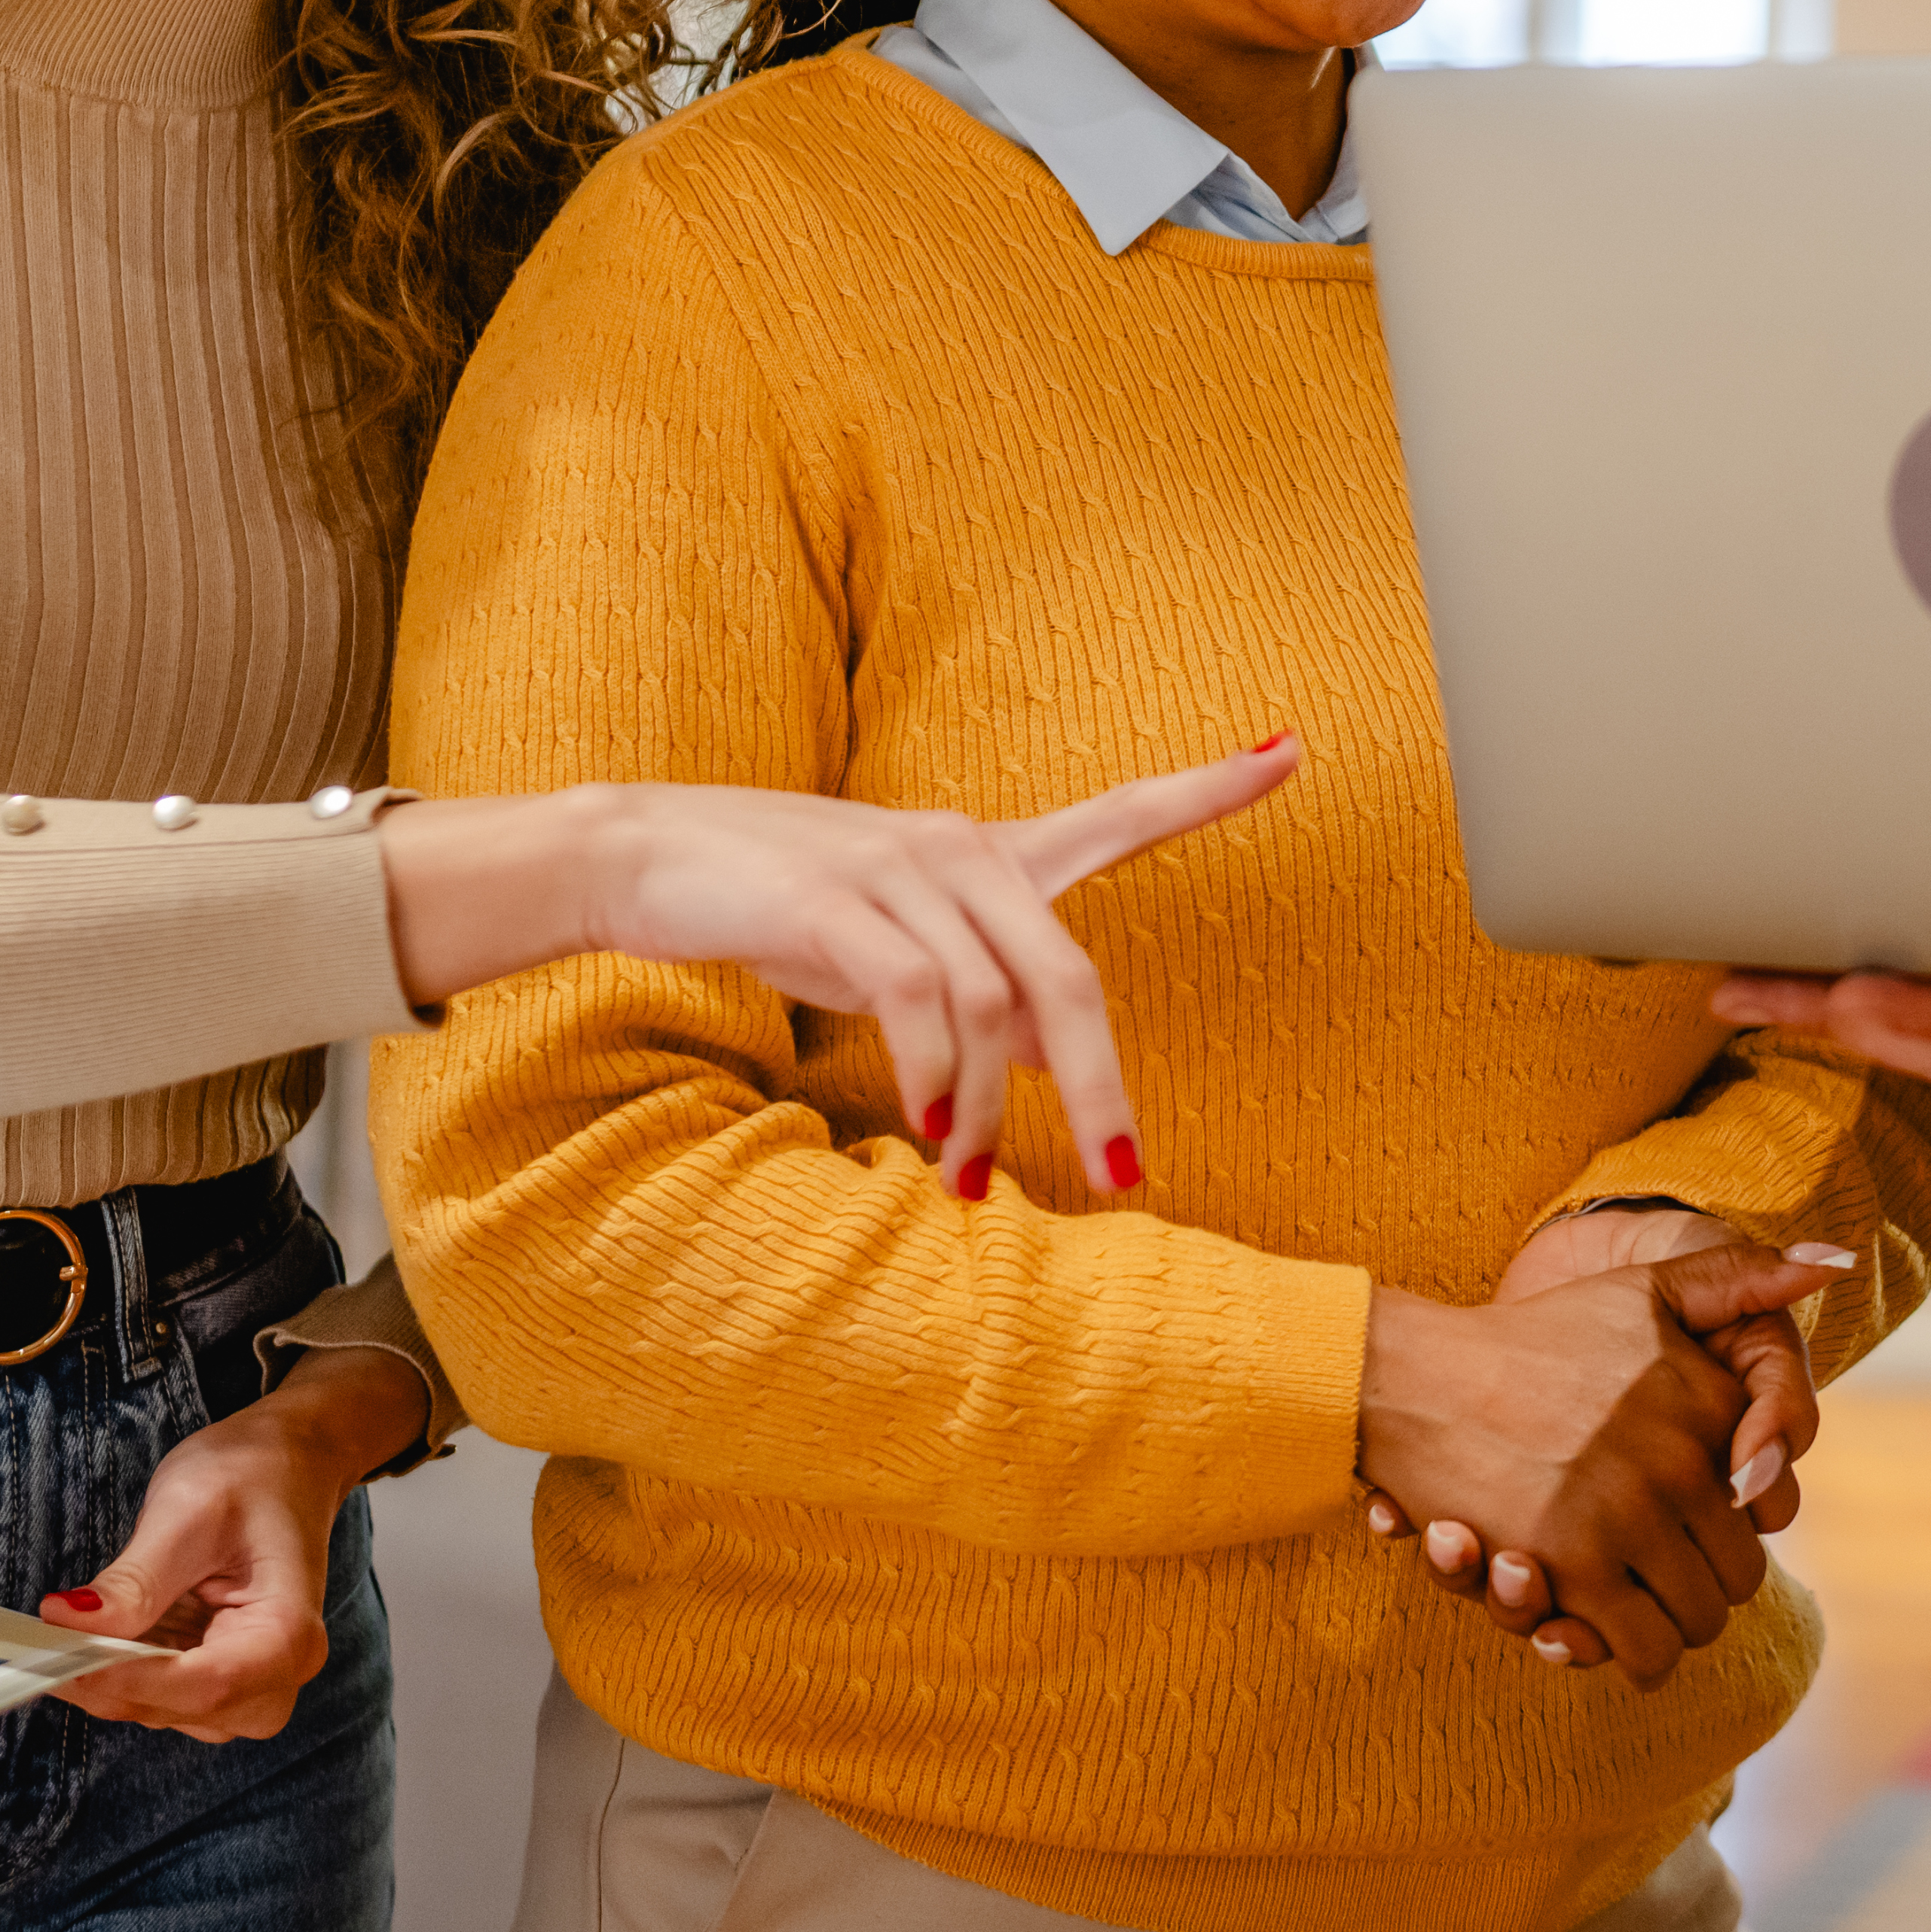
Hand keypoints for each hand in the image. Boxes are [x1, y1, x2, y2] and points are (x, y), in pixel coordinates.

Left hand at [43, 1345, 420, 1738]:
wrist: (285, 1464)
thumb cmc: (253, 1475)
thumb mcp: (189, 1512)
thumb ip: (136, 1579)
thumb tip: (67, 1622)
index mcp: (289, 1632)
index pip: (206, 1684)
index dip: (128, 1677)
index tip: (62, 1653)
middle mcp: (281, 1672)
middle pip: (184, 1708)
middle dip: (111, 1681)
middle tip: (49, 1640)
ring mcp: (254, 1681)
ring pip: (166, 1712)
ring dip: (111, 1680)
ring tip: (72, 1633)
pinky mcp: (222, 1675)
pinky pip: (163, 1696)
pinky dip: (120, 1673)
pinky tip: (99, 1637)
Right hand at [389, 740, 1295, 1195]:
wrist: (642, 852)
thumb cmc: (774, 900)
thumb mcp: (892, 937)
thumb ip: (974, 985)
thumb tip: (1043, 1062)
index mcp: (983, 852)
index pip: (1118, 813)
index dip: (1207, 791)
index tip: (1288, 753)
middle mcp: (958, 849)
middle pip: (1070, 977)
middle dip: (1105, 1087)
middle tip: (1128, 1175)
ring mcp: (899, 873)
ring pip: (994, 1006)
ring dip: (993, 1108)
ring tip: (972, 1178)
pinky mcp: (836, 905)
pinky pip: (919, 1001)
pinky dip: (937, 1073)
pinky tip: (933, 1127)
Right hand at [1354, 1240, 1838, 1688]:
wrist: (1421, 1377)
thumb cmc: (1539, 1334)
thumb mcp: (1649, 1287)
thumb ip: (1744, 1277)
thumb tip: (1838, 1259)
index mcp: (1709, 1402)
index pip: (1768, 1508)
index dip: (1736, 1530)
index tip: (1699, 1528)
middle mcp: (1681, 1462)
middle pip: (1737, 1579)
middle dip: (1705, 1590)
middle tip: (1665, 1583)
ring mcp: (1627, 1518)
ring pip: (1694, 1623)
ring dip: (1670, 1628)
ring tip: (1637, 1611)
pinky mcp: (1572, 1568)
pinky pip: (1639, 1650)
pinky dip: (1630, 1655)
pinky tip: (1603, 1633)